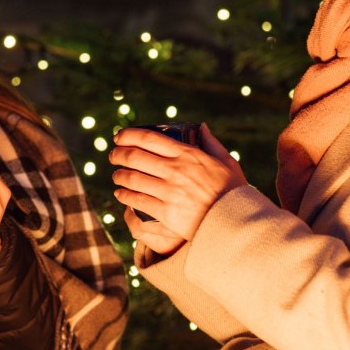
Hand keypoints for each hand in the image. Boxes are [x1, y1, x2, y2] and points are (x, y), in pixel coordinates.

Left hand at [108, 123, 245, 249]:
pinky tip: (121, 194)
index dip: (129, 135)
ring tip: (116, 176)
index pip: (149, 138)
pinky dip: (124, 196)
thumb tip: (201, 127)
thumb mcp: (227, 162)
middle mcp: (176, 171)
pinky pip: (137, 200)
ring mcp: (169, 192)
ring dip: (119, 176)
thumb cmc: (232, 192)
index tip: (119, 137)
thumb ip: (212, 143)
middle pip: (135, 157)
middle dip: (118, 154)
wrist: (236, 223)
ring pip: (132, 179)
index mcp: (188, 155)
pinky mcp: (166, 212)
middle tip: (113, 156)